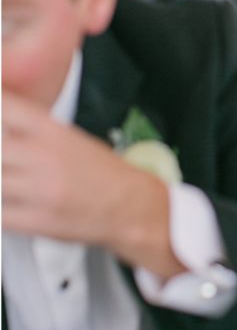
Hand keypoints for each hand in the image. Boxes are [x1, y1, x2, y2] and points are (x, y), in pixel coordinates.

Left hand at [2, 90, 183, 279]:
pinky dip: (2, 208)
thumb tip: (4, 126)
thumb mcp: (70, 138)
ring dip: (2, 180)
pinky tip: (12, 203)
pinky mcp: (35, 221)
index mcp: (53, 132)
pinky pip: (0, 212)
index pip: (6, 108)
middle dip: (0, 152)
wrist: (130, 205)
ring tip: (13, 181)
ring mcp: (38, 190)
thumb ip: (32, 132)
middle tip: (9, 159)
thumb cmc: (103, 172)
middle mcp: (44, 157)